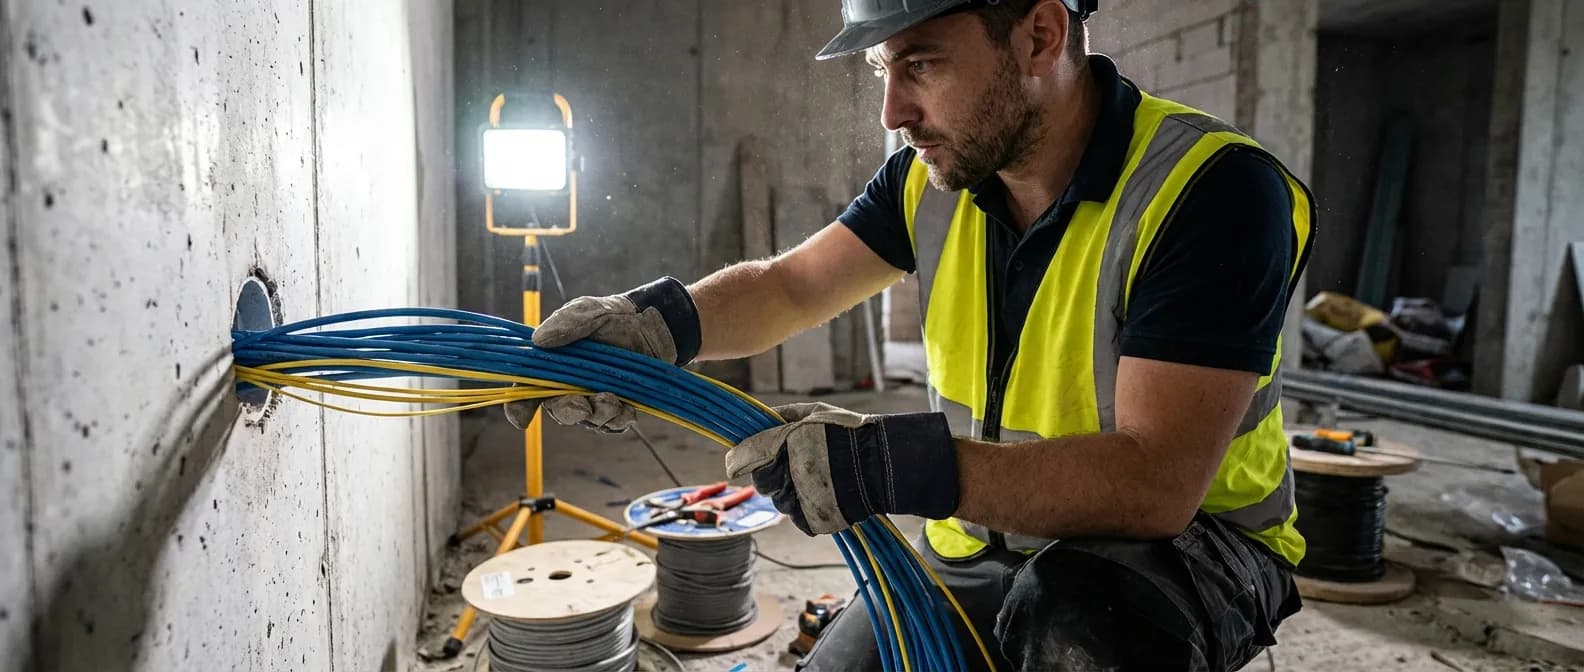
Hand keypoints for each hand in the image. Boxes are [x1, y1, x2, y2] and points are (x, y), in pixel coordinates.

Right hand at [503, 277, 701, 431]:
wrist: (652, 323)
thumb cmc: (613, 316)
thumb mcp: (588, 311)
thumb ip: (565, 323)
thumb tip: (538, 340)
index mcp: (554, 365)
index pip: (528, 389)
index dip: (520, 406)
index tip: (521, 418)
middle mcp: (571, 386)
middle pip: (559, 411)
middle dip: (568, 412)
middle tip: (581, 406)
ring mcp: (595, 398)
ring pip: (589, 420)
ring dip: (598, 415)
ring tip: (612, 399)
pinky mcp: (619, 405)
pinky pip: (614, 424)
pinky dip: (619, 420)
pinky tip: (628, 408)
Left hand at [724, 403, 959, 534]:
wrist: (882, 465)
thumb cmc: (849, 434)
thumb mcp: (816, 412)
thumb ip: (783, 415)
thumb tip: (758, 415)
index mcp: (781, 445)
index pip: (741, 458)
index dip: (739, 459)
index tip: (739, 460)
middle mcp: (785, 476)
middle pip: (761, 482)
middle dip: (772, 474)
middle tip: (795, 465)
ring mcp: (798, 502)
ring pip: (780, 501)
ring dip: (791, 492)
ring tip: (819, 479)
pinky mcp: (811, 521)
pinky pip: (798, 517)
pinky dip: (807, 508)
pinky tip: (825, 494)